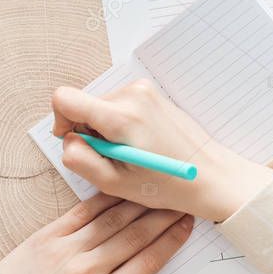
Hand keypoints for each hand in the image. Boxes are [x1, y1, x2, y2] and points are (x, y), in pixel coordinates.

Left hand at [0, 194, 192, 273]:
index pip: (148, 262)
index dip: (172, 241)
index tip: (187, 226)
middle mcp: (86, 270)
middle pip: (136, 235)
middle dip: (163, 217)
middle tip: (182, 201)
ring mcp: (66, 249)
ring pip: (113, 218)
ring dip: (140, 202)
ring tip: (159, 190)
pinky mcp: (48, 235)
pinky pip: (83, 211)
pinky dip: (105, 198)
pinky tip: (121, 189)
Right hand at [52, 80, 272, 222]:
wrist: (211, 175)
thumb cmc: (167, 184)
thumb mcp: (115, 183)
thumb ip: (80, 159)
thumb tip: (67, 139)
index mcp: (120, 116)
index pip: (64, 98)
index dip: (61, 121)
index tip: (74, 141)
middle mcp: (131, 94)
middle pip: (84, 104)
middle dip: (89, 131)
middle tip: (114, 158)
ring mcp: (143, 89)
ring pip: (101, 105)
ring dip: (106, 129)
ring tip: (131, 153)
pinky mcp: (151, 91)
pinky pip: (118, 103)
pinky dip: (120, 123)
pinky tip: (141, 143)